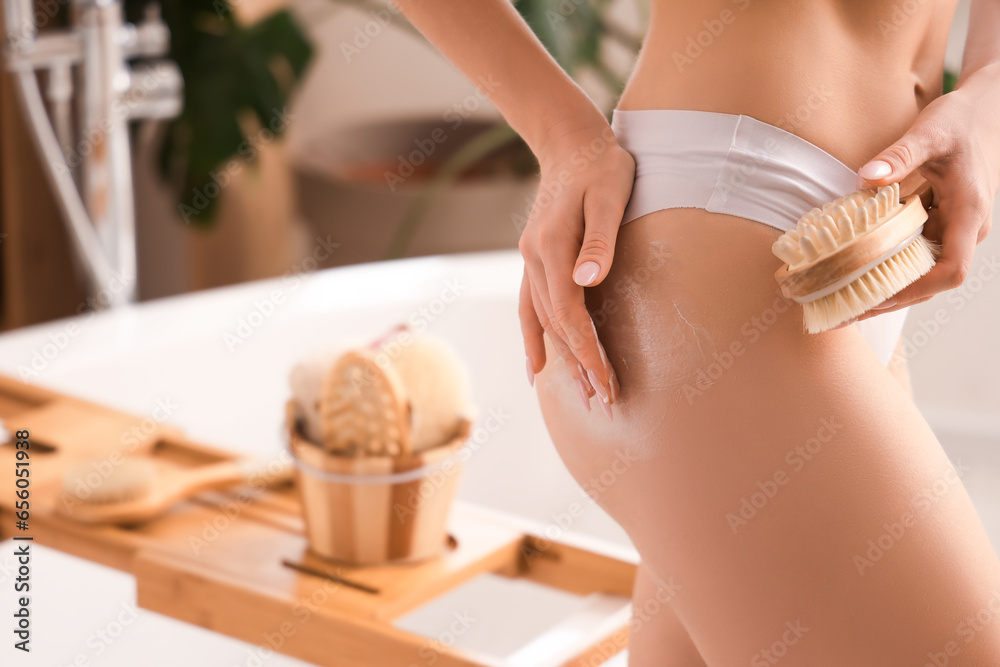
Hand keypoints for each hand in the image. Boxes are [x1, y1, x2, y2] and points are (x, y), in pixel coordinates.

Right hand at [518, 121, 634, 414]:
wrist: (570, 139)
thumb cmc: (602, 164)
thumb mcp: (611, 193)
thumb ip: (601, 239)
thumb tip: (587, 283)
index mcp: (553, 247)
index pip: (569, 314)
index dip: (587, 352)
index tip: (605, 384)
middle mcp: (535, 258)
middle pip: (555, 325)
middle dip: (579, 366)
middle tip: (602, 402)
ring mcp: (530, 259)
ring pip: (540, 321)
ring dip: (558, 360)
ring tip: (575, 395)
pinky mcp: (534, 257)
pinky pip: (528, 307)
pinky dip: (532, 338)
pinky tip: (536, 365)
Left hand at [854, 66, 999, 322]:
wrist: (984, 110)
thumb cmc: (959, 120)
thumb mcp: (930, 132)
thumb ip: (900, 156)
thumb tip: (865, 178)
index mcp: (969, 214)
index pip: (952, 270)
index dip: (916, 290)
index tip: (876, 298)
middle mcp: (965, 229)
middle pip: (932, 282)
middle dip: (891, 300)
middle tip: (844, 313)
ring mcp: (954, 228)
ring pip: (922, 272)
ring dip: (887, 289)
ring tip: (843, 303)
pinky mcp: (941, 223)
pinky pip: (915, 254)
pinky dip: (888, 267)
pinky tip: (854, 273)